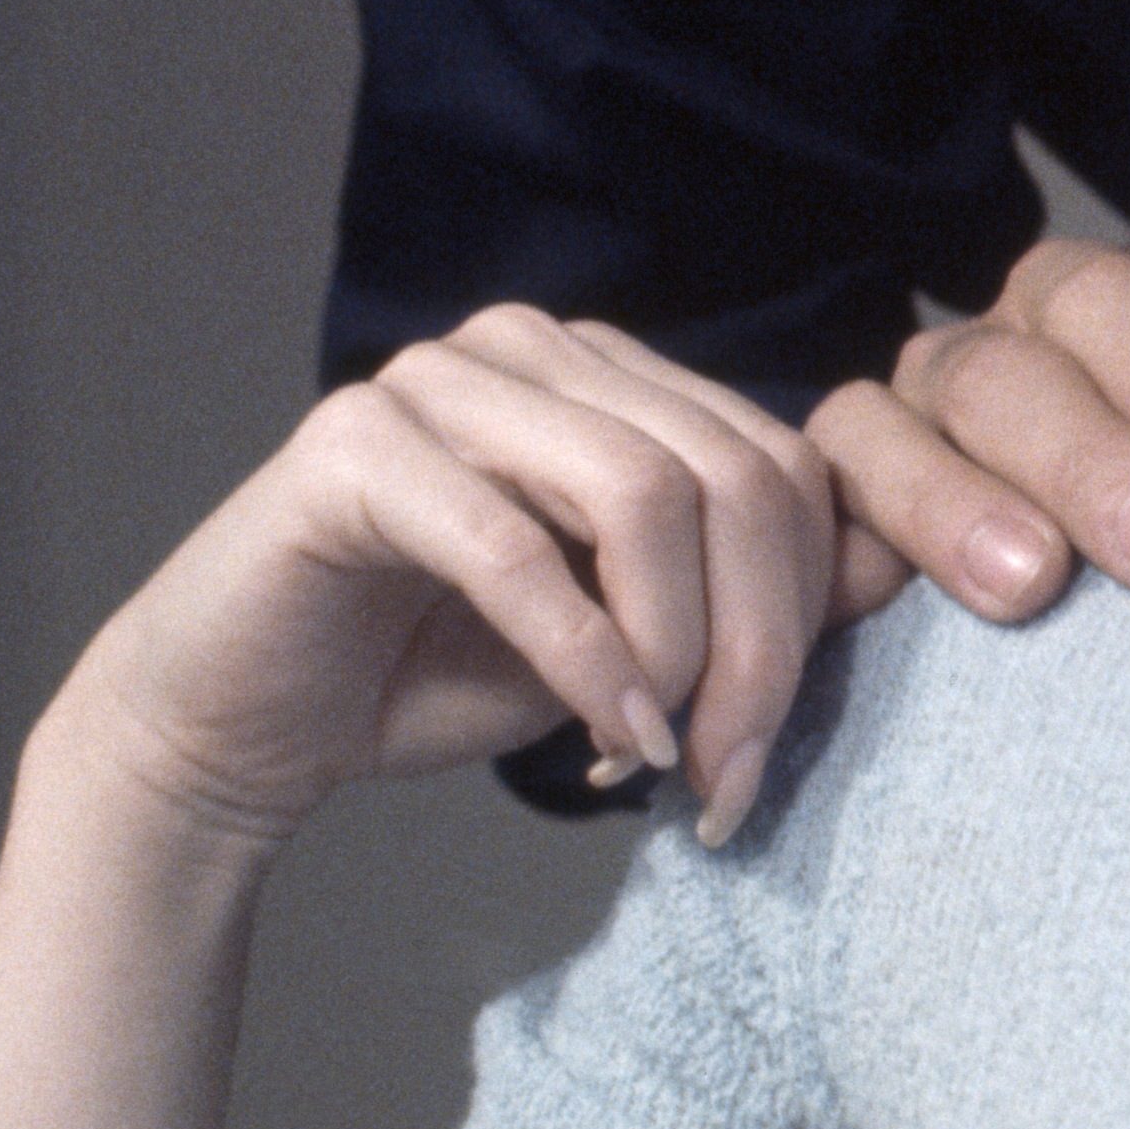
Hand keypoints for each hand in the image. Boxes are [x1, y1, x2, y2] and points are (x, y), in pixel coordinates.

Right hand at [64, 314, 839, 849]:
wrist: (236, 724)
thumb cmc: (434, 674)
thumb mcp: (627, 642)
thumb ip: (739, 597)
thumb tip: (893, 572)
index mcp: (612, 376)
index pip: (780, 463)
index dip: (806, 612)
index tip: (764, 754)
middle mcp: (537, 348)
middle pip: (731, 476)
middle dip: (758, 648)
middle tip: (728, 780)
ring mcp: (440, 379)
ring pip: (644, 494)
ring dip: (679, 651)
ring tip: (659, 760)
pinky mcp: (354, 446)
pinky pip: (513, 547)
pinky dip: (586, 658)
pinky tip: (606, 743)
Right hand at [809, 239, 1129, 623]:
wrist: (1105, 702)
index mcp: (1071, 329)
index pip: (1096, 296)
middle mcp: (967, 372)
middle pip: (996, 373)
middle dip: (1085, 456)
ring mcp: (879, 449)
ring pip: (881, 432)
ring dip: (955, 507)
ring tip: (1033, 587)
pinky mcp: (816, 542)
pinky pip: (797, 524)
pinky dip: (832, 555)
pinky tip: (876, 607)